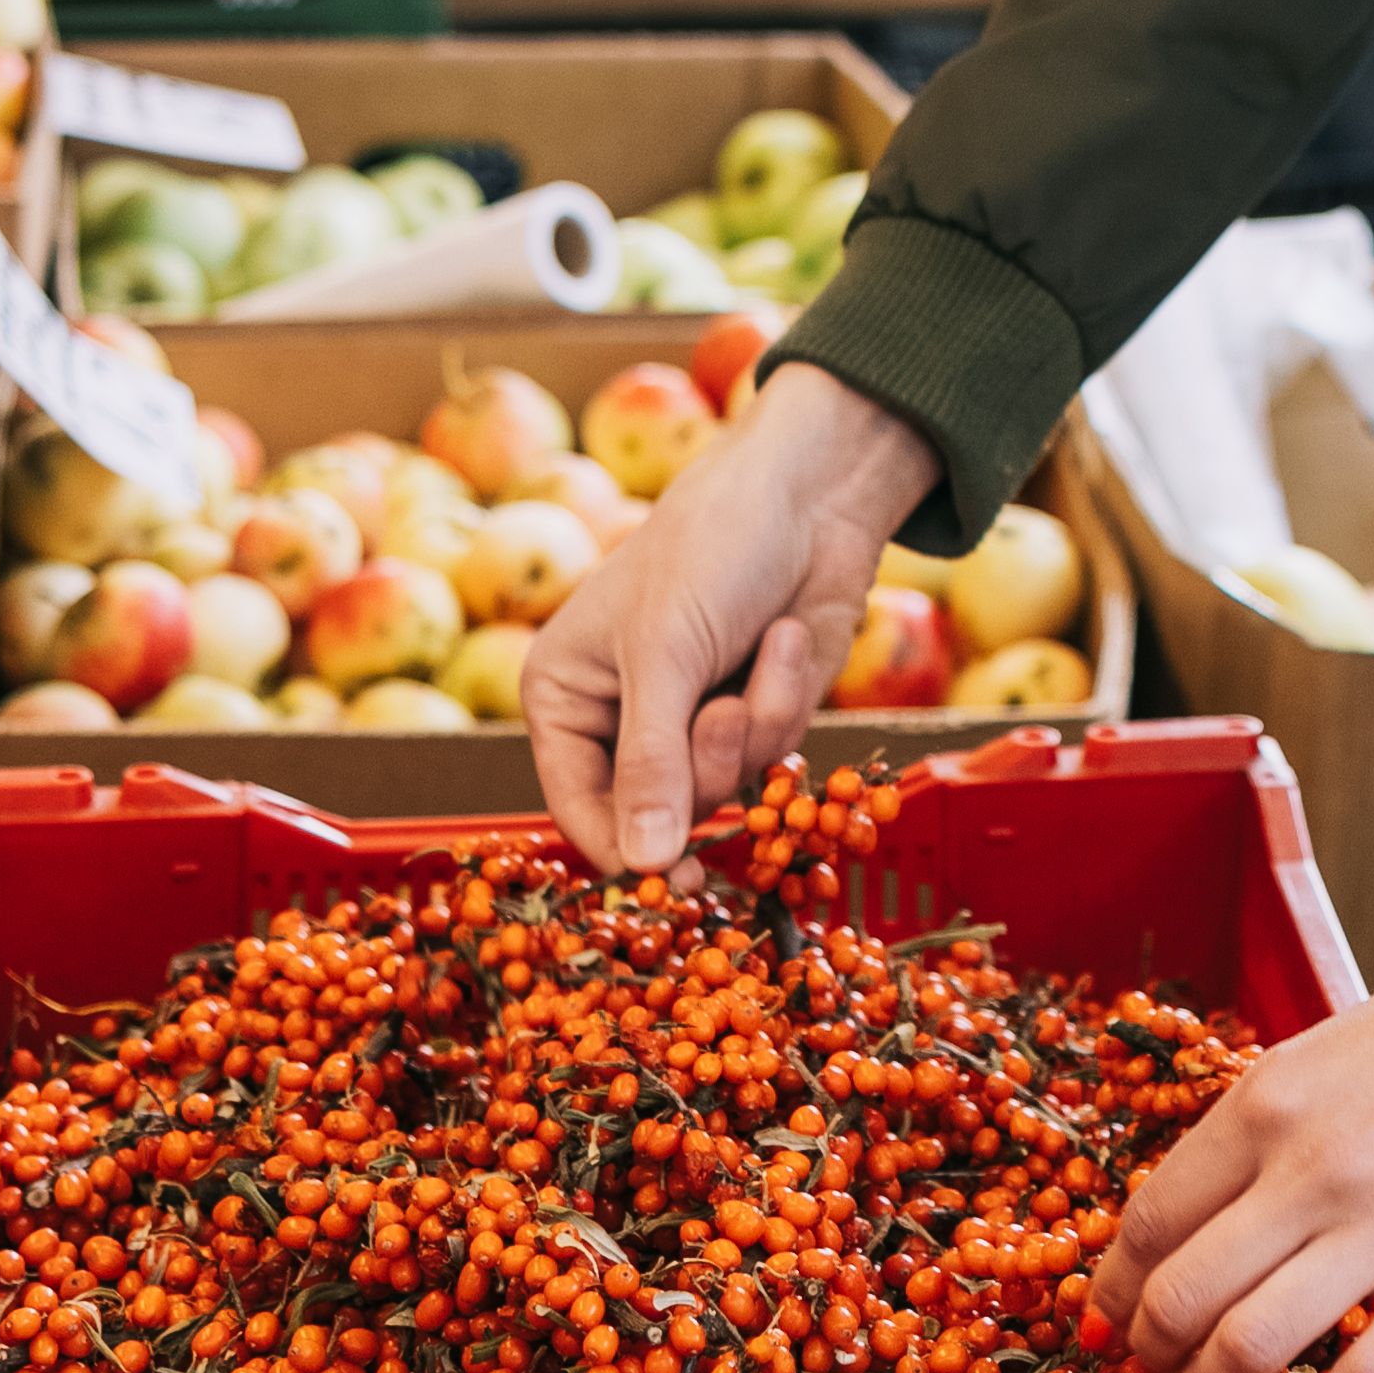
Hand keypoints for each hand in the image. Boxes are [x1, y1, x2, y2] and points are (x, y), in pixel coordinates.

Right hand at [521, 356, 934, 865]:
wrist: (811, 490)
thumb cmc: (711, 547)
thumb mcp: (665, 653)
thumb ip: (651, 763)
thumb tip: (644, 864)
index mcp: (562, 697)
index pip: (580, 810)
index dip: (626, 851)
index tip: (677, 882)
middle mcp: (619, 720)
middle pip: (658, 815)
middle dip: (705, 765)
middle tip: (721, 707)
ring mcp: (691, 721)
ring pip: (722, 791)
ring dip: (755, 724)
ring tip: (762, 646)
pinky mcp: (753, 713)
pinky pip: (771, 757)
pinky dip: (785, 699)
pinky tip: (787, 637)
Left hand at [1106, 889, 1373, 1372]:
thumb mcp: (1337, 1048)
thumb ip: (1274, 1126)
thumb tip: (1211, 1215)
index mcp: (1270, 1097)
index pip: (1152, 1218)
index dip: (1111, 1290)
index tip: (1103, 1324)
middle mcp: (1311, 1165)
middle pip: (1181, 1295)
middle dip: (1148, 1354)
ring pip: (1250, 1348)